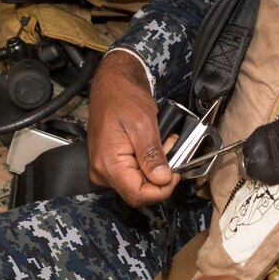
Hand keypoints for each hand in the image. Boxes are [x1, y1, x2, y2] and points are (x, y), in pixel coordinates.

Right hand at [88, 50, 178, 207]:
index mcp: (108, 164)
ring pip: (138, 184)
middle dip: (160, 176)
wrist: (112, 83)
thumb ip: (152, 155)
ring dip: (156, 168)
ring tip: (164, 143)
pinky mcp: (110, 164)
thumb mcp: (143, 124)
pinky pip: (132, 174)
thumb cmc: (123, 97)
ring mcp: (105, 169)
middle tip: (170, 150)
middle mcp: (103, 171)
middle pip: (138, 192)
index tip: (175, 173)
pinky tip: (154, 146)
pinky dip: (148, 164)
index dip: (161, 189)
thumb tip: (162, 180)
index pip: (138, 195)